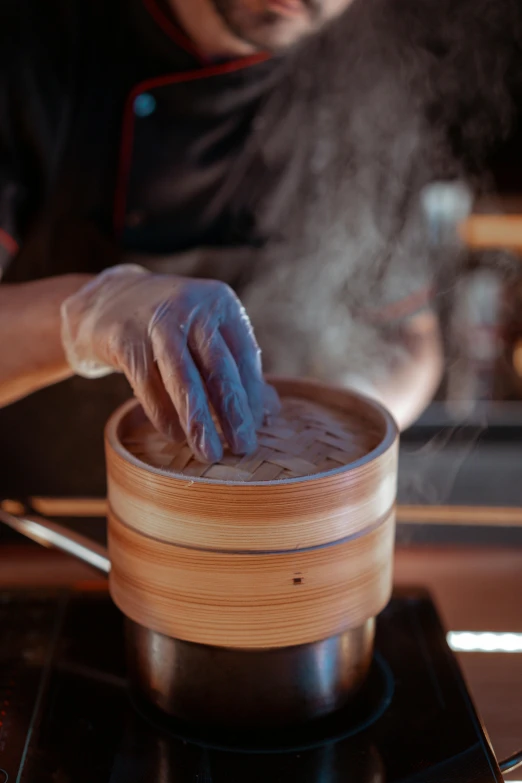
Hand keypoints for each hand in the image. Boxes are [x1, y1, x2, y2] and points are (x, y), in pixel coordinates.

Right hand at [60, 264, 278, 461]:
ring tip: (209, 454)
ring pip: (184, 380)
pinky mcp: (125, 340)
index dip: (252, 395)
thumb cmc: (172, 326)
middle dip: (233, 413)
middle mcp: (191, 307)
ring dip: (199, 422)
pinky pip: (149, 386)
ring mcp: (155, 322)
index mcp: (220, 303)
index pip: (244, 355)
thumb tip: (272, 411)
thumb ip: (238, 367)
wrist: (108, 300)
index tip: (257, 429)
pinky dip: (164, 415)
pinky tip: (176, 437)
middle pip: (218, 368)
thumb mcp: (207, 333)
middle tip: (244, 448)